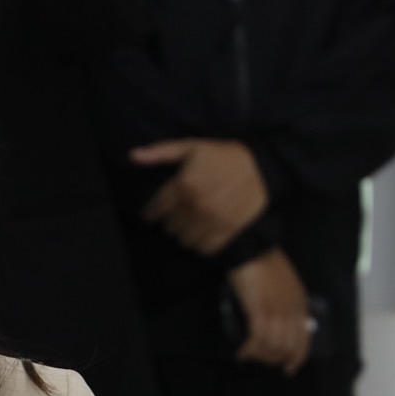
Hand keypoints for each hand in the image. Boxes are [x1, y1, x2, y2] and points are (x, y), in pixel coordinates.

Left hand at [132, 138, 268, 254]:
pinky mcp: (226, 233)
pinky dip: (201, 243)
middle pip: (169, 227)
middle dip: (170, 221)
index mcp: (184, 184)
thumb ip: (160, 153)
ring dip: (184, 234)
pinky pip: (203, 249)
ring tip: (191, 223)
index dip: (151, 213)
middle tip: (179, 214)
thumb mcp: (192, 147)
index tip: (151, 215)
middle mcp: (195, 205)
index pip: (156, 209)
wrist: (262, 169)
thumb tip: (132, 156)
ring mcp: (211, 222)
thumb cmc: (223, 156)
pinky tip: (204, 231)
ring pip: (184, 240)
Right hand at [228, 249, 312, 375]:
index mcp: (299, 301)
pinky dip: (249, 349)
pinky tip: (242, 353)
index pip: (303, 338)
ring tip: (249, 355)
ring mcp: (276, 310)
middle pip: (287, 346)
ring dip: (260, 355)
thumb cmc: (262, 260)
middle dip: (274, 359)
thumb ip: (284, 301)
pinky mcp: (259, 309)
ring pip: (273, 346)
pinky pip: (257, 339)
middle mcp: (291, 309)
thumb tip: (276, 323)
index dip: (297, 357)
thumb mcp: (283, 282)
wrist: (250, 245)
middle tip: (260, 360)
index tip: (289, 368)